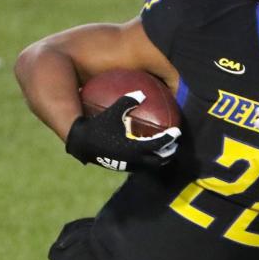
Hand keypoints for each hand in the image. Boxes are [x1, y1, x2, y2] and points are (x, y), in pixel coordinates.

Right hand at [66, 93, 180, 171]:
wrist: (81, 144)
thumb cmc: (97, 126)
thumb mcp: (112, 112)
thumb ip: (127, 102)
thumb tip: (141, 93)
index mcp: (135, 147)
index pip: (159, 144)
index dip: (170, 138)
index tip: (177, 131)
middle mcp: (134, 159)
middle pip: (159, 160)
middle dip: (169, 153)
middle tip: (175, 144)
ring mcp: (128, 165)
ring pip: (150, 165)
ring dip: (159, 158)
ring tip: (164, 150)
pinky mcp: (121, 166)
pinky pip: (139, 165)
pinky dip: (146, 159)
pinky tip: (145, 151)